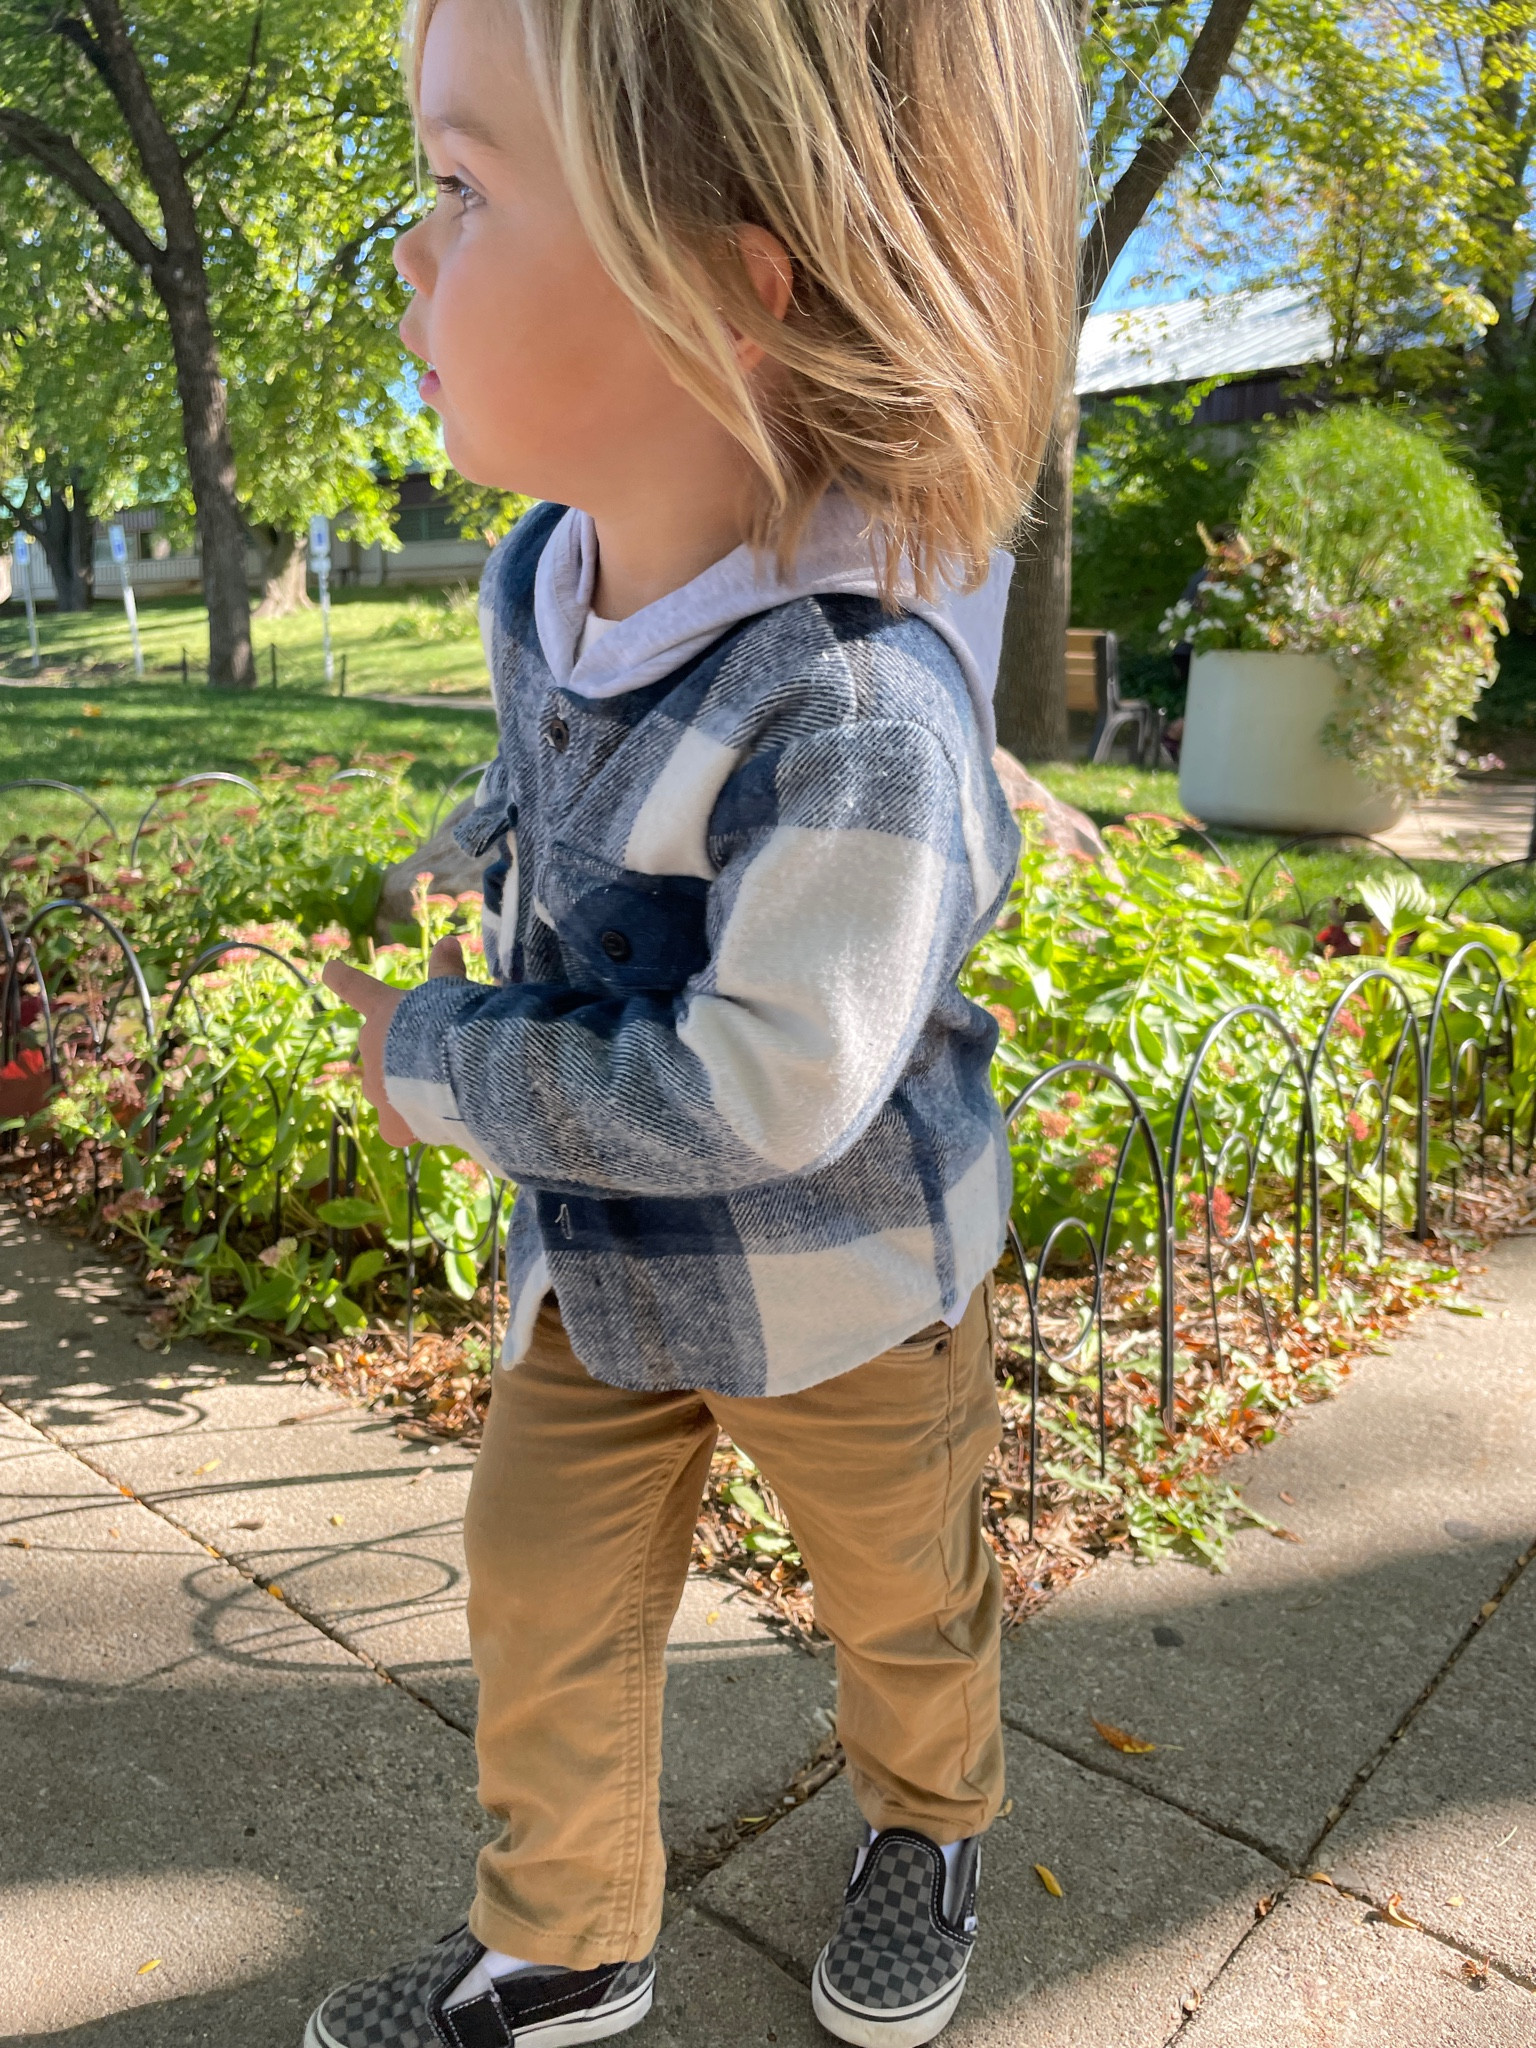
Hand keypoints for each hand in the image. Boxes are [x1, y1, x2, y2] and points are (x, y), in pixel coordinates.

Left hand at [323, 937, 466, 1148]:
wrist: (455, 1074)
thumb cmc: (451, 1024)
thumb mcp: (451, 990)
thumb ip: (446, 969)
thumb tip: (448, 940)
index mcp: (383, 1013)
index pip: (357, 989)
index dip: (342, 978)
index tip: (328, 970)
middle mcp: (371, 1050)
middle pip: (377, 1052)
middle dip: (399, 1057)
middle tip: (434, 1059)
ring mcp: (377, 1090)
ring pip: (387, 1091)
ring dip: (406, 1091)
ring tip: (442, 1093)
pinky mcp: (391, 1125)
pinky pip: (397, 1129)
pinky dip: (411, 1128)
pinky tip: (435, 1127)